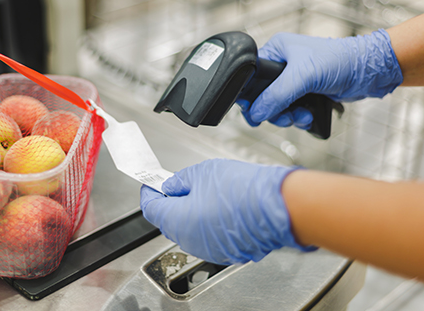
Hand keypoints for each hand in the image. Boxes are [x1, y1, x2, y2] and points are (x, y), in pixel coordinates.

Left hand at [140, 159, 315, 264]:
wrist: (277, 206)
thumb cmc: (242, 189)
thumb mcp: (202, 173)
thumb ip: (180, 181)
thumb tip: (171, 186)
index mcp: (177, 220)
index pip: (151, 209)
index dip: (149, 194)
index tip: (150, 185)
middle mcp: (189, 241)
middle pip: (168, 221)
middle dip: (170, 203)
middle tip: (178, 185)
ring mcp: (208, 249)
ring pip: (189, 230)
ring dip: (189, 213)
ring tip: (203, 193)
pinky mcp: (226, 252)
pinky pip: (207, 237)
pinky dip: (206, 223)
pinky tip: (218, 206)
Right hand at [239, 29, 402, 128]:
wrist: (369, 71)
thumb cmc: (341, 59)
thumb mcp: (302, 76)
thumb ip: (276, 95)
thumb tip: (256, 112)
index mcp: (276, 51)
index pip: (251, 77)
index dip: (251, 97)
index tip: (255, 112)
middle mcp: (282, 65)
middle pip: (263, 97)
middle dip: (274, 111)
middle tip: (284, 117)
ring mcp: (294, 81)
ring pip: (277, 108)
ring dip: (288, 117)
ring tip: (301, 117)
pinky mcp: (305, 93)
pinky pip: (291, 112)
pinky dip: (297, 118)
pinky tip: (308, 116)